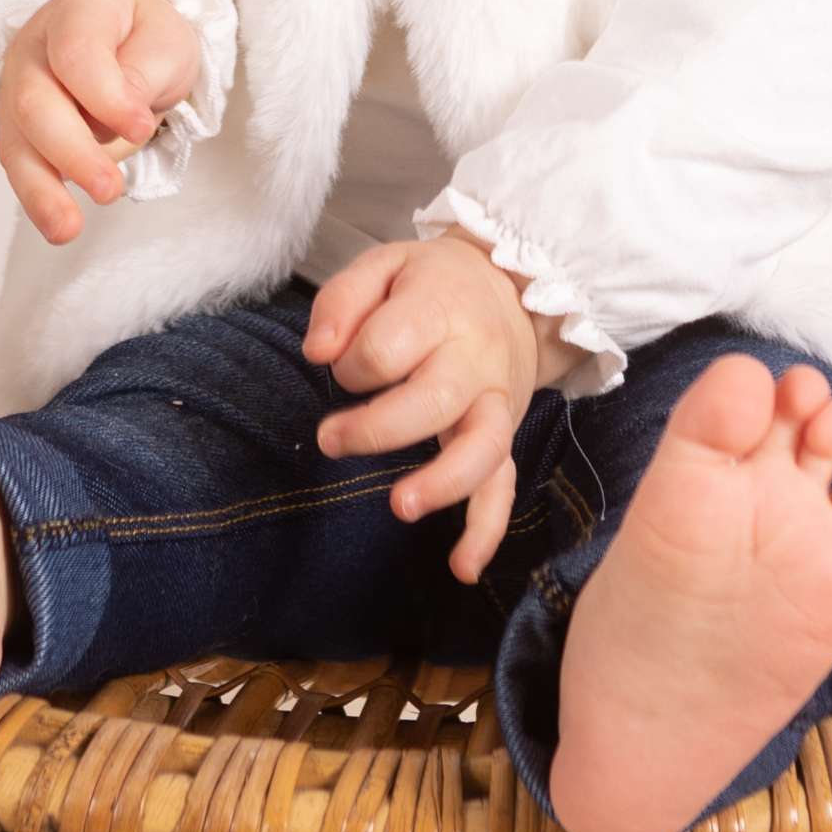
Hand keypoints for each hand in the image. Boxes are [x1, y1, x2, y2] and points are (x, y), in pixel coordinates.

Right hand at [0, 0, 202, 244]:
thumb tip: (124, 120)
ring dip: (41, 189)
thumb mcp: (166, 39)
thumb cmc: (144, 37)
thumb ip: (145, 71)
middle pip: (35, 103)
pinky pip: (21, 168)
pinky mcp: (21, 133)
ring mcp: (19, 92)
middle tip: (110, 189)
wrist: (125, 40)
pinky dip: (38, 200)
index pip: (76, 54)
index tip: (141, 127)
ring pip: (18, 143)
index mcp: (76, 13)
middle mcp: (35, 51)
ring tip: (68, 229)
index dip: (106, 95)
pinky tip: (59, 227)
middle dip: (72, 152)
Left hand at [300, 229, 566, 583]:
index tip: (343, 361)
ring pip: (483, 446)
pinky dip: (487, 529)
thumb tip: (318, 353)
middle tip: (329, 439)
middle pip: (434, 399)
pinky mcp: (502, 436)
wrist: (513, 290)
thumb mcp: (384, 263)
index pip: (387, 345)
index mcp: (440, 309)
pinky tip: (462, 568)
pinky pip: (504, 485)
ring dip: (443, 481)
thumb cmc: (431, 284)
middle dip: (376, 428)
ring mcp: (496, 402)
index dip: (352, 361)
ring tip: (401, 505)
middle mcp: (475, 359)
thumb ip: (344, 300)